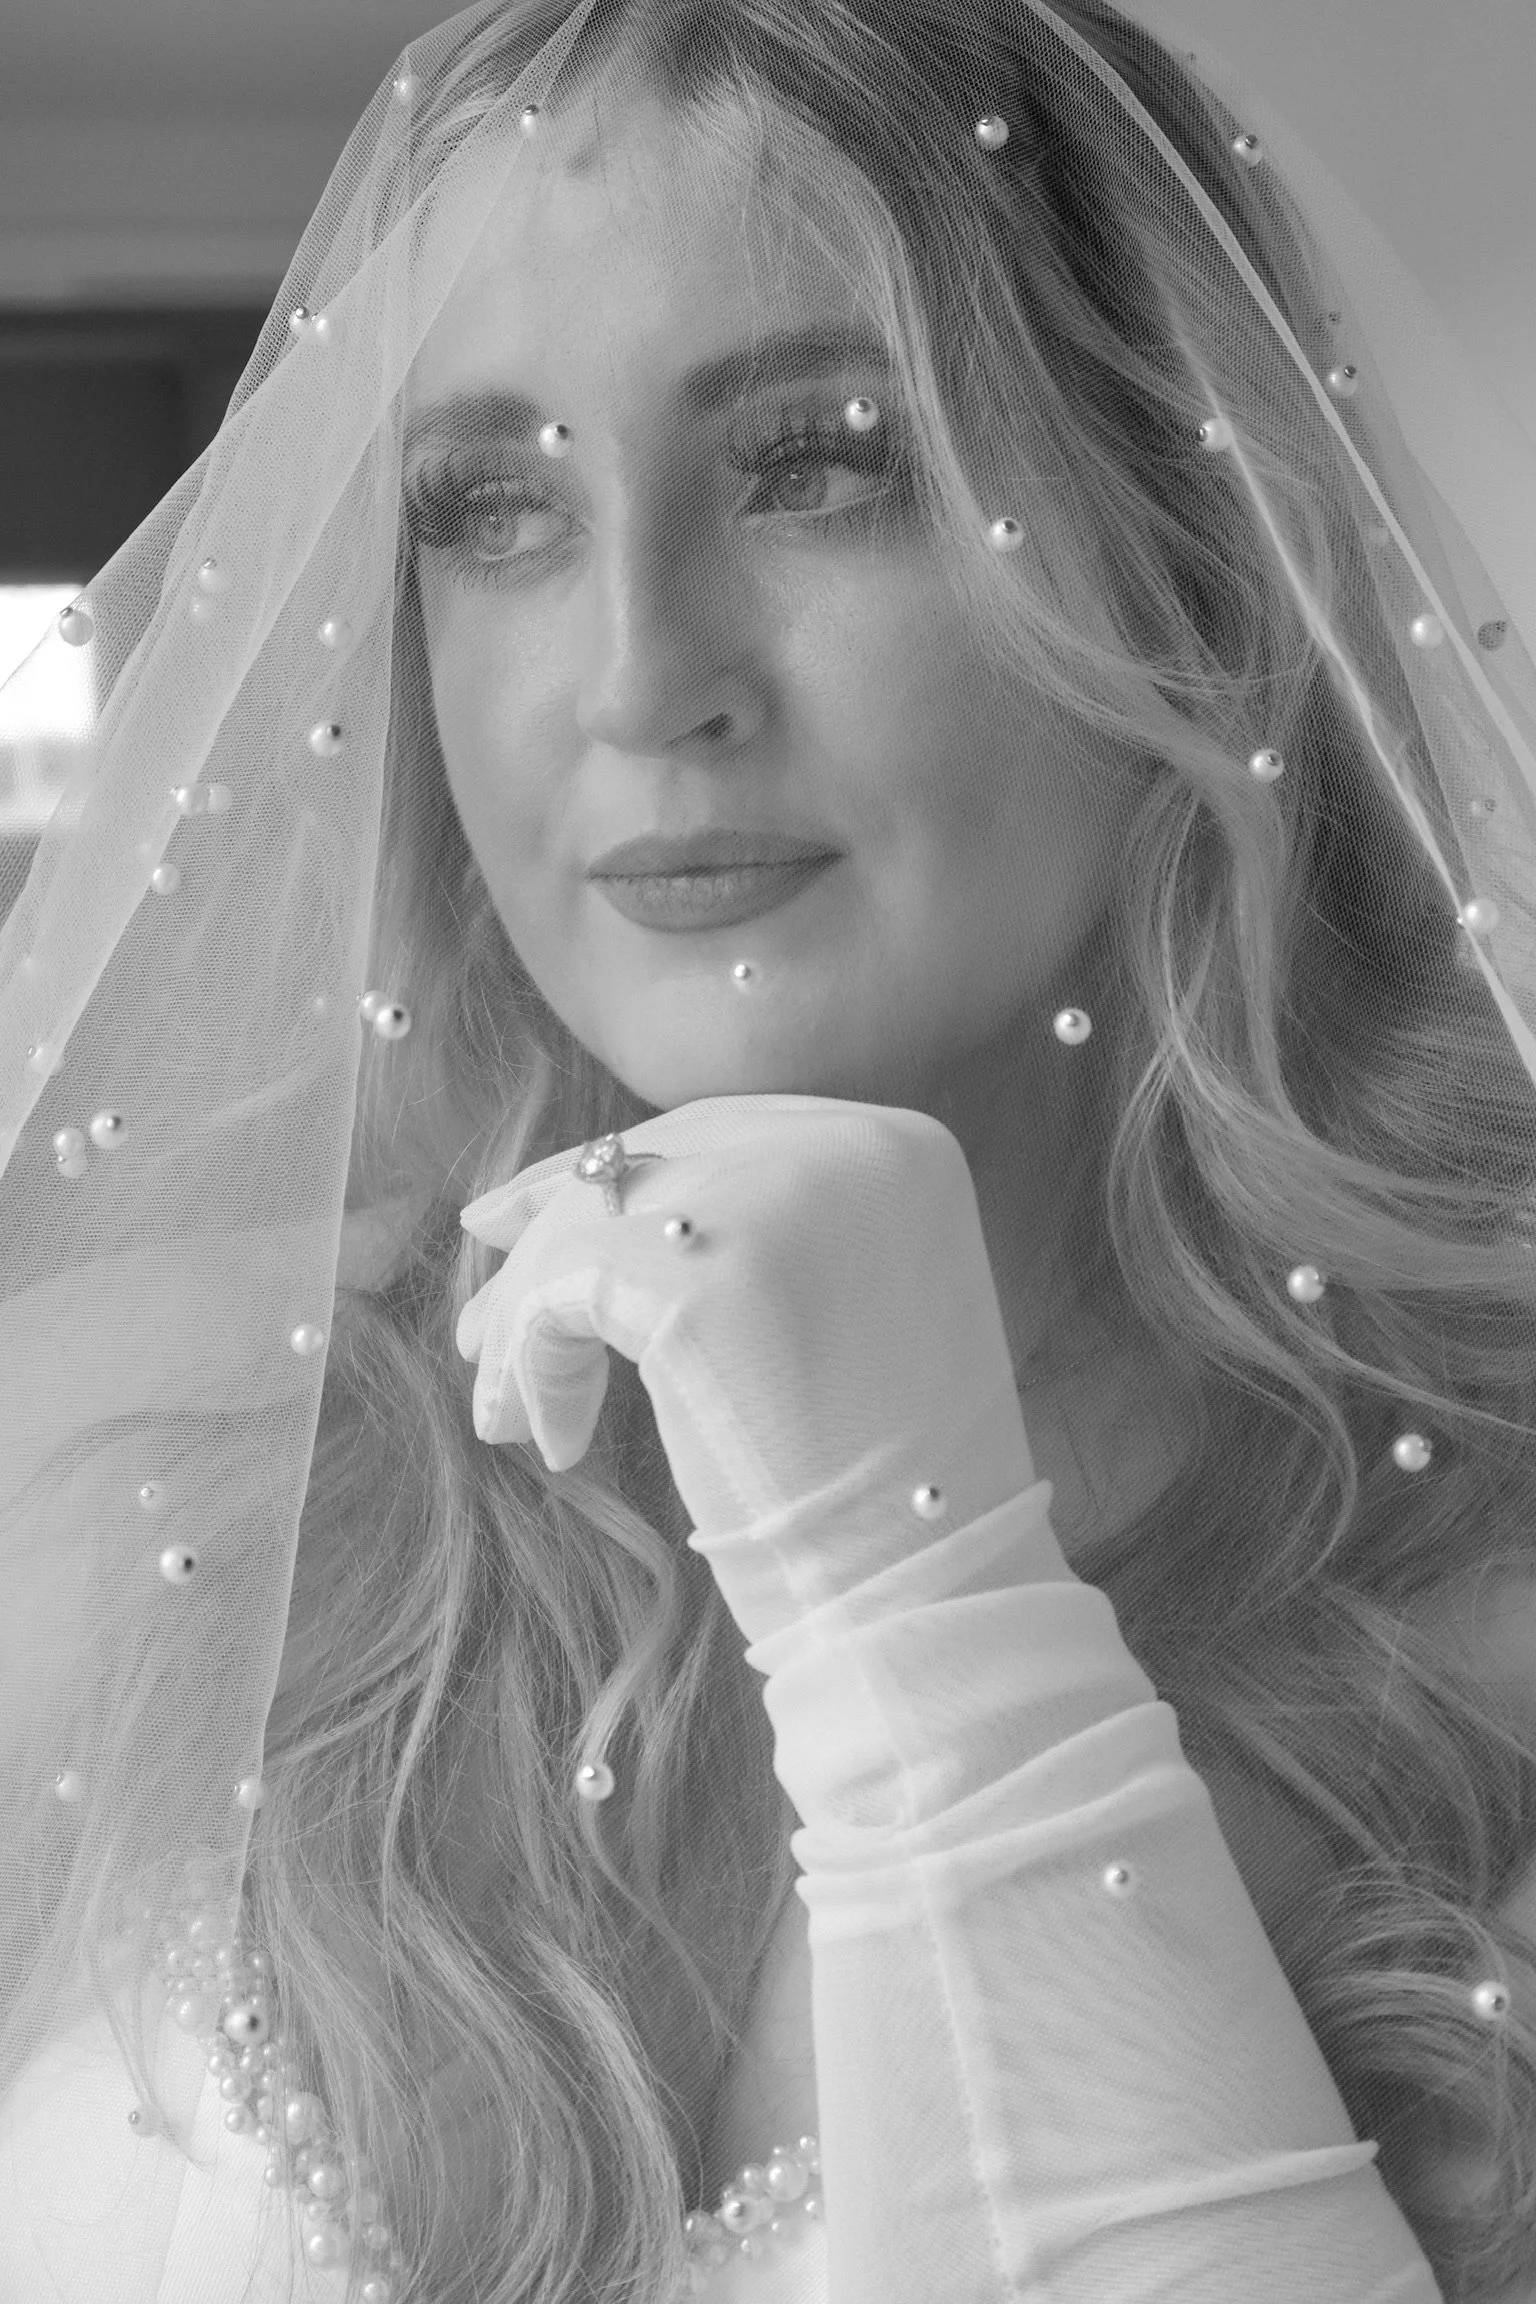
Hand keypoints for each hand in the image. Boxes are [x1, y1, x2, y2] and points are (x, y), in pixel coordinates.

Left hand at [456, 1094, 1033, 1547]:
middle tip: (483, 1289)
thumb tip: (593, 1203)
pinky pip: (565, 1293)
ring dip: (532, 1311)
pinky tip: (548, 1439)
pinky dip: (535, 1362)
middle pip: (651, 1164)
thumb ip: (759, 1237)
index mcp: (899, 1148)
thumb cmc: (890, 1479)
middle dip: (553, 1222)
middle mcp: (846, 1147)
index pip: (723, 1131)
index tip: (530, 1212)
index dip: (619, 1175)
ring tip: (505, 1401)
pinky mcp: (698, 1280)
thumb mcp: (860, 1304)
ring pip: (590, 1222)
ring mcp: (773, 1202)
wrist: (933, 1587)